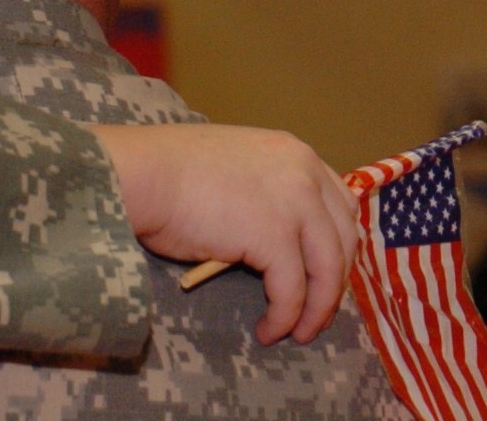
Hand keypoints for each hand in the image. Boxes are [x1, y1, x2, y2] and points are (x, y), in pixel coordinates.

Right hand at [90, 123, 358, 345]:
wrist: (143, 173)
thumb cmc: (169, 169)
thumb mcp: (233, 165)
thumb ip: (262, 186)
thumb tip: (267, 228)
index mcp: (293, 153)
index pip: (340, 203)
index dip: (338, 244)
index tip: (325, 272)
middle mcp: (303, 174)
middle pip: (344, 238)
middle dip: (334, 281)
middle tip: (316, 311)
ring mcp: (294, 205)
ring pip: (327, 270)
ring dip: (317, 310)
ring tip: (299, 334)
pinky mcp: (274, 237)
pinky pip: (292, 291)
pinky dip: (285, 318)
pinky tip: (267, 331)